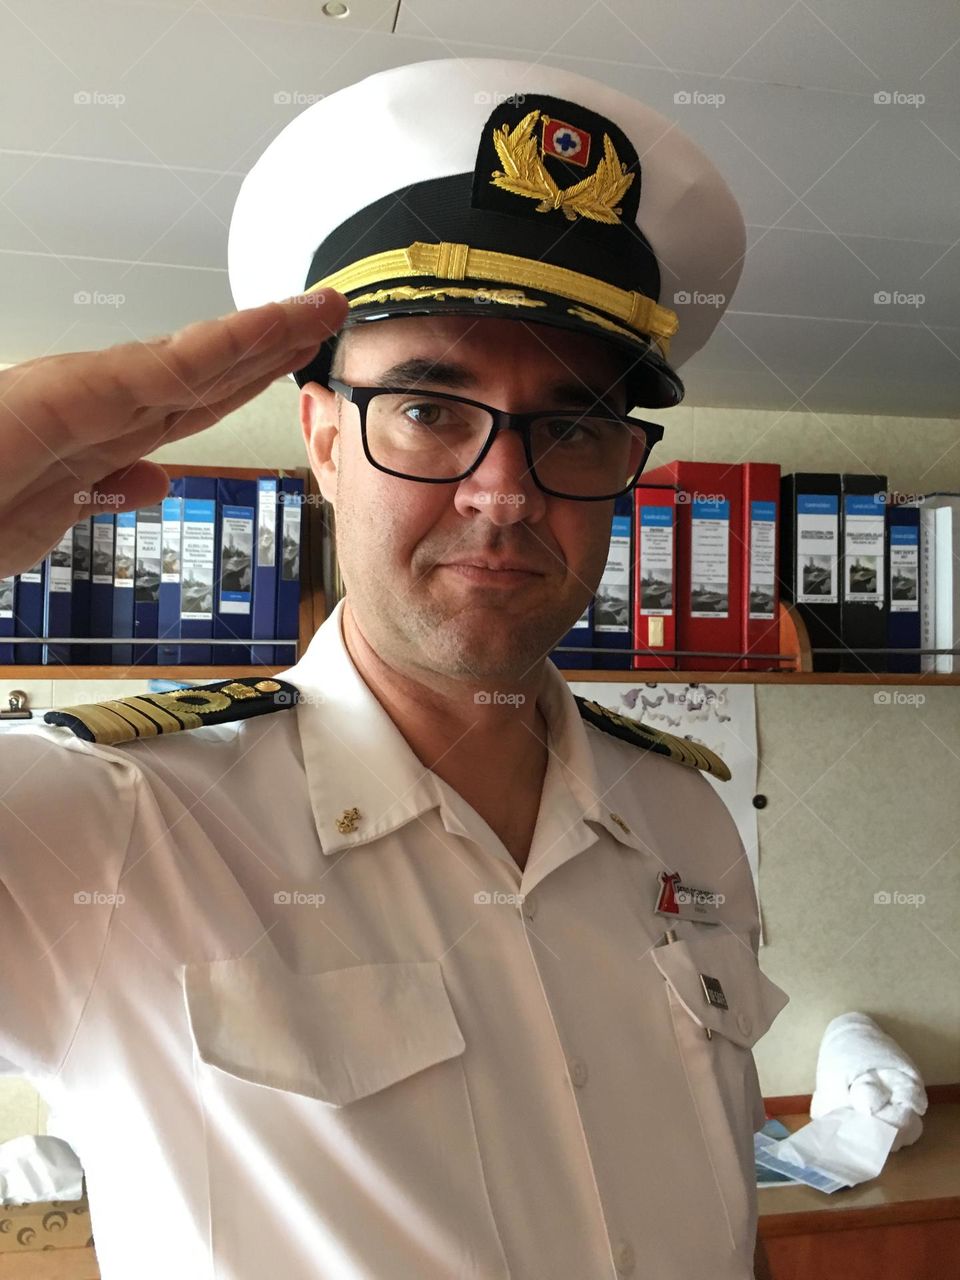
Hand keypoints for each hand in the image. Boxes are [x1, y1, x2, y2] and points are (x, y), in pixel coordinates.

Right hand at [0, 290, 347, 577]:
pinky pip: (163, 370)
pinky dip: (221, 347)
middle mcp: (103, 404)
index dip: (252, 375)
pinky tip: (267, 330)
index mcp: (102, 433)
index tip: (302, 359)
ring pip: (200, 359)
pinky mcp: (72, 395)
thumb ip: (105, 493)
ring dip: (264, 332)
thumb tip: (154, 480)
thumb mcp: (50, 517)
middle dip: (273, 342)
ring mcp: (89, 394)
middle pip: (209, 372)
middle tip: (330, 314)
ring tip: (320, 308)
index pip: (195, 400)